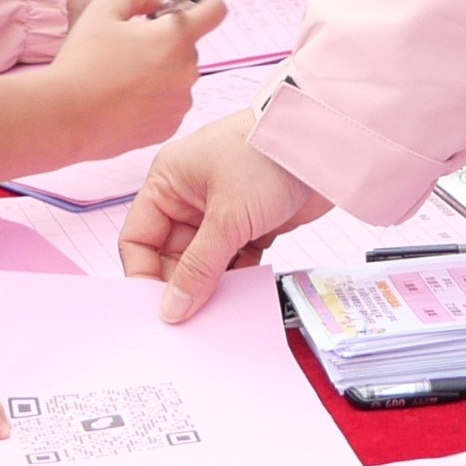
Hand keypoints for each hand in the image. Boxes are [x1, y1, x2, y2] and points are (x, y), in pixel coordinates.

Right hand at [45, 0, 218, 157]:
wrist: (66, 116)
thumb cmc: (84, 60)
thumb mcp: (104, 8)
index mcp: (177, 37)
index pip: (215, 10)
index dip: (201, 3)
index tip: (178, 8)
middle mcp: (188, 70)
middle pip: (187, 46)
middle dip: (164, 42)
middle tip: (127, 48)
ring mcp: (180, 102)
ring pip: (177, 76)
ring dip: (159, 72)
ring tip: (121, 78)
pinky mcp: (169, 127)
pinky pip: (168, 104)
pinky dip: (153, 99)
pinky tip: (123, 100)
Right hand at [119, 109, 332, 321]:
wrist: (326, 144)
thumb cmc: (267, 155)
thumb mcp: (227, 216)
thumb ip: (199, 267)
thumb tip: (173, 308)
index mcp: (167, 183)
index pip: (139, 239)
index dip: (143, 275)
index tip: (155, 310)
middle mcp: (189, 197)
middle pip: (170, 255)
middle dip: (179, 286)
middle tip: (188, 321)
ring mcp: (221, 211)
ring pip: (203, 262)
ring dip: (209, 286)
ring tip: (215, 315)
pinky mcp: (250, 223)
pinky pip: (232, 261)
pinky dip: (236, 278)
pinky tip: (241, 298)